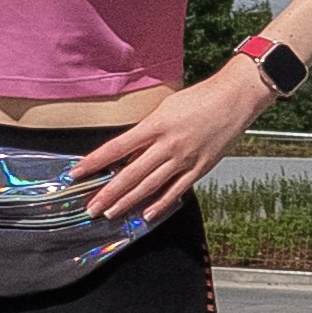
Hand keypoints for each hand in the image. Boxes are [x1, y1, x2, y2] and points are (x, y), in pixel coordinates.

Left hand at [70, 65, 265, 223]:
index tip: (77, 173)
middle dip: (108, 193)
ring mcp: (184, 159)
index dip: (95, 162)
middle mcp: (167, 144)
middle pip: (130, 173)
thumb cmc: (199, 98)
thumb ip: (147, 130)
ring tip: (111, 213)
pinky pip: (176, 190)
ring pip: (150, 186)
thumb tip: (127, 152)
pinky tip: (146, 214)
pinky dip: (160, 204)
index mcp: (155, 124)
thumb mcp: (165, 107)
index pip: (117, 148)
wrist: (234, 99)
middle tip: (91, 207)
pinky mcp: (200, 168)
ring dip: (128, 202)